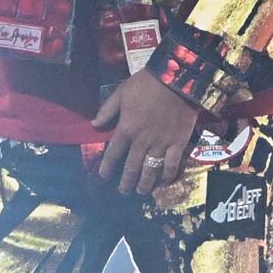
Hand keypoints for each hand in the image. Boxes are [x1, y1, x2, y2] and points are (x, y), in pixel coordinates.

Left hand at [93, 71, 201, 195]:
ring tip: (141, 191)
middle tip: (123, 191)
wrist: (177, 80)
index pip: (113, 153)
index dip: (107, 167)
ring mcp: (161, 144)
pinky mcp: (179, 143)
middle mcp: (142, 141)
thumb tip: (94, 124)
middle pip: (131, 167)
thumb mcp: (120, 93)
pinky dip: (168, 175)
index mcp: (126, 129)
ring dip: (145, 183)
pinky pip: (172, 164)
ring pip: (151, 170)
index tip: (103, 177)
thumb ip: (107, 110)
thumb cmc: (146, 84)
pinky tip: (164, 182)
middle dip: (126, 182)